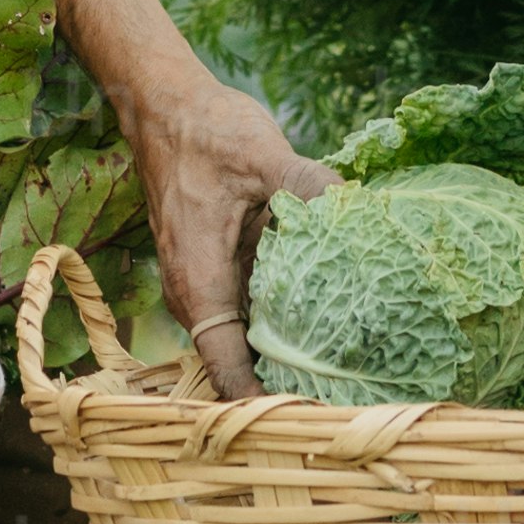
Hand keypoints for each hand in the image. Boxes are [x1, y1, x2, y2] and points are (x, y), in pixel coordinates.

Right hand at [121, 70, 332, 397]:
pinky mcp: (217, 264)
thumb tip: (358, 210)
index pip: (226, 368)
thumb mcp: (264, 155)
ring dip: (285, 350)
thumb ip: (310, 186)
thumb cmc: (205, 132)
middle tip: (349, 398)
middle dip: (286, 382)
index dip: (263, 401)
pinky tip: (333, 309)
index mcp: (201, 281)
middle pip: (239, 361)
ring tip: (351, 369)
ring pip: (246, 333)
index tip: (310, 418)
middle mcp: (197, 292)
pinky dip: (282, 314)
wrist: (165, 105)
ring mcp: (206, 280)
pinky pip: (249, 303)